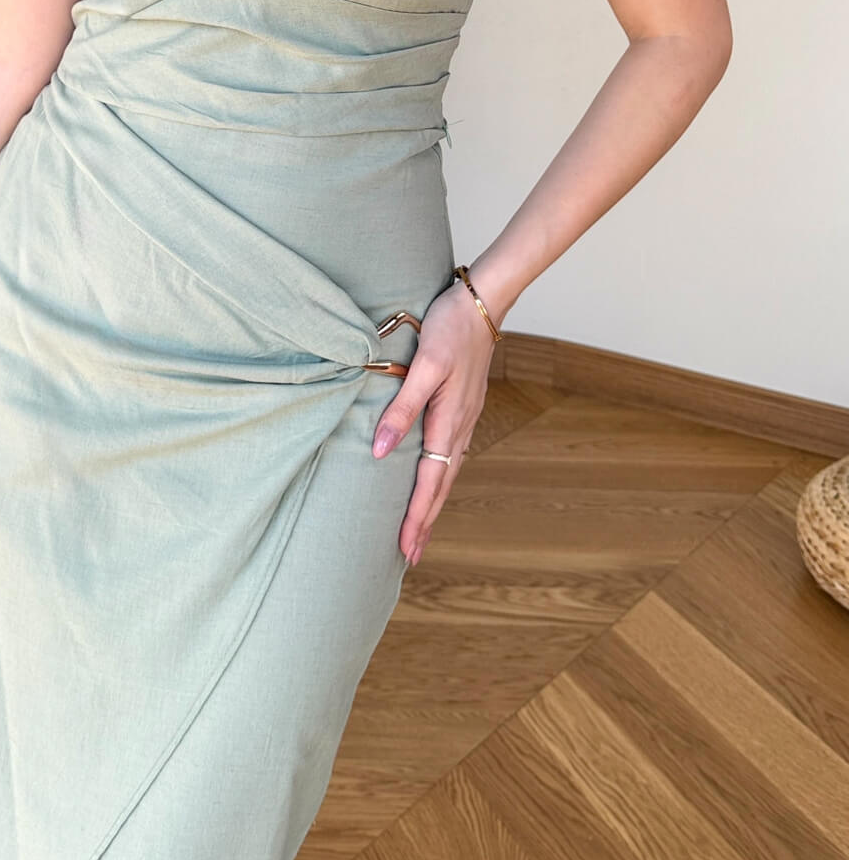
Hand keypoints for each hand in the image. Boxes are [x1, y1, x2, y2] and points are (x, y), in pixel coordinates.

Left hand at [371, 277, 495, 564]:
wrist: (481, 305)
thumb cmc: (449, 329)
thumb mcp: (423, 366)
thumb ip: (402, 408)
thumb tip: (379, 450)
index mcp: (448, 421)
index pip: (429, 482)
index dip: (416, 516)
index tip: (405, 547)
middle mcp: (459, 427)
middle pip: (441, 486)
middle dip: (426, 522)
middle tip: (410, 555)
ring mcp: (464, 419)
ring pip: (447, 472)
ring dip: (434, 503)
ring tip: (420, 529)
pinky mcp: (463, 408)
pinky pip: (450, 455)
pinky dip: (440, 478)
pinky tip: (433, 481)